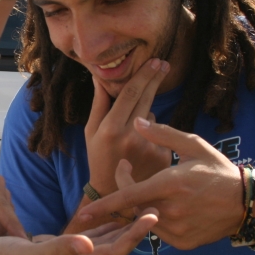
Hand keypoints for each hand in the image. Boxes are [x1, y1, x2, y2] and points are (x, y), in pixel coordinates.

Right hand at [0, 214, 158, 254]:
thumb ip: (58, 250)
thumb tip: (89, 246)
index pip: (112, 252)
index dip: (134, 235)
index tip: (153, 217)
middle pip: (113, 247)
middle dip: (135, 230)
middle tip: (156, 208)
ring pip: (101, 242)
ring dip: (121, 228)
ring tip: (138, 210)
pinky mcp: (53, 250)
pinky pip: (85, 238)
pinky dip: (100, 227)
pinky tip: (105, 218)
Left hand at [77, 118, 242, 249]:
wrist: (246, 203)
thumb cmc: (218, 170)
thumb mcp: (193, 145)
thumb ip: (163, 134)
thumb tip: (137, 120)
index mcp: (170, 184)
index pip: (127, 197)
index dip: (103, 206)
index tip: (84, 212)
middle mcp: (171, 210)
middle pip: (133, 208)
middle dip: (125, 194)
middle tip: (127, 175)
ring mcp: (177, 230)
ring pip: (145, 221)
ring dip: (142, 207)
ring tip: (157, 190)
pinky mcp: (183, 243)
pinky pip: (159, 233)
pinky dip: (158, 220)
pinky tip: (172, 207)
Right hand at [85, 59, 171, 196]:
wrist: (113, 193)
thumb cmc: (98, 158)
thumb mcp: (91, 132)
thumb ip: (99, 104)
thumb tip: (100, 77)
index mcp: (111, 128)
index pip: (131, 93)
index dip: (143, 75)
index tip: (153, 61)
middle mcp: (131, 135)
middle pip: (147, 98)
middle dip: (155, 78)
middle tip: (163, 63)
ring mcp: (149, 146)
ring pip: (153, 115)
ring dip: (150, 108)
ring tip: (144, 108)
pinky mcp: (161, 155)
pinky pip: (160, 132)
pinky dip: (154, 130)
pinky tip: (147, 138)